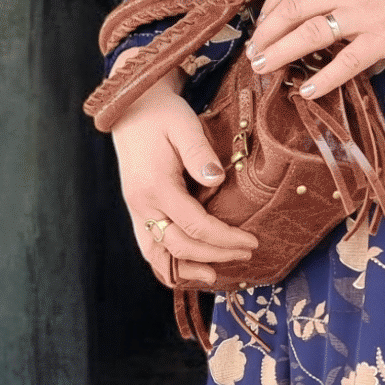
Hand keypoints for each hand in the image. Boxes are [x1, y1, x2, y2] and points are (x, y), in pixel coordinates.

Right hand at [110, 62, 257, 288]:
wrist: (133, 108)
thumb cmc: (163, 115)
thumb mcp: (184, 125)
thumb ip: (199, 153)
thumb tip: (216, 179)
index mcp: (156, 186)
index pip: (196, 226)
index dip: (226, 239)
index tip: (251, 241)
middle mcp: (142, 204)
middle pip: (180, 246)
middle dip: (215, 255)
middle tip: (246, 254)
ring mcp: (136, 210)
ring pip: (157, 255)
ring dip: (186, 269)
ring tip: (215, 276)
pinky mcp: (137, 211)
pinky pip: (149, 247)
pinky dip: (167, 263)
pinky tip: (187, 269)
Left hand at [247, 0, 384, 98]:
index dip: (271, 5)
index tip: (263, 23)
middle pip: (291, 10)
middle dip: (265, 33)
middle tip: (253, 53)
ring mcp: (364, 12)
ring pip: (308, 34)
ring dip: (280, 53)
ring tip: (263, 68)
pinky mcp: (384, 37)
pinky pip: (345, 62)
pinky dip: (322, 78)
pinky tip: (306, 91)